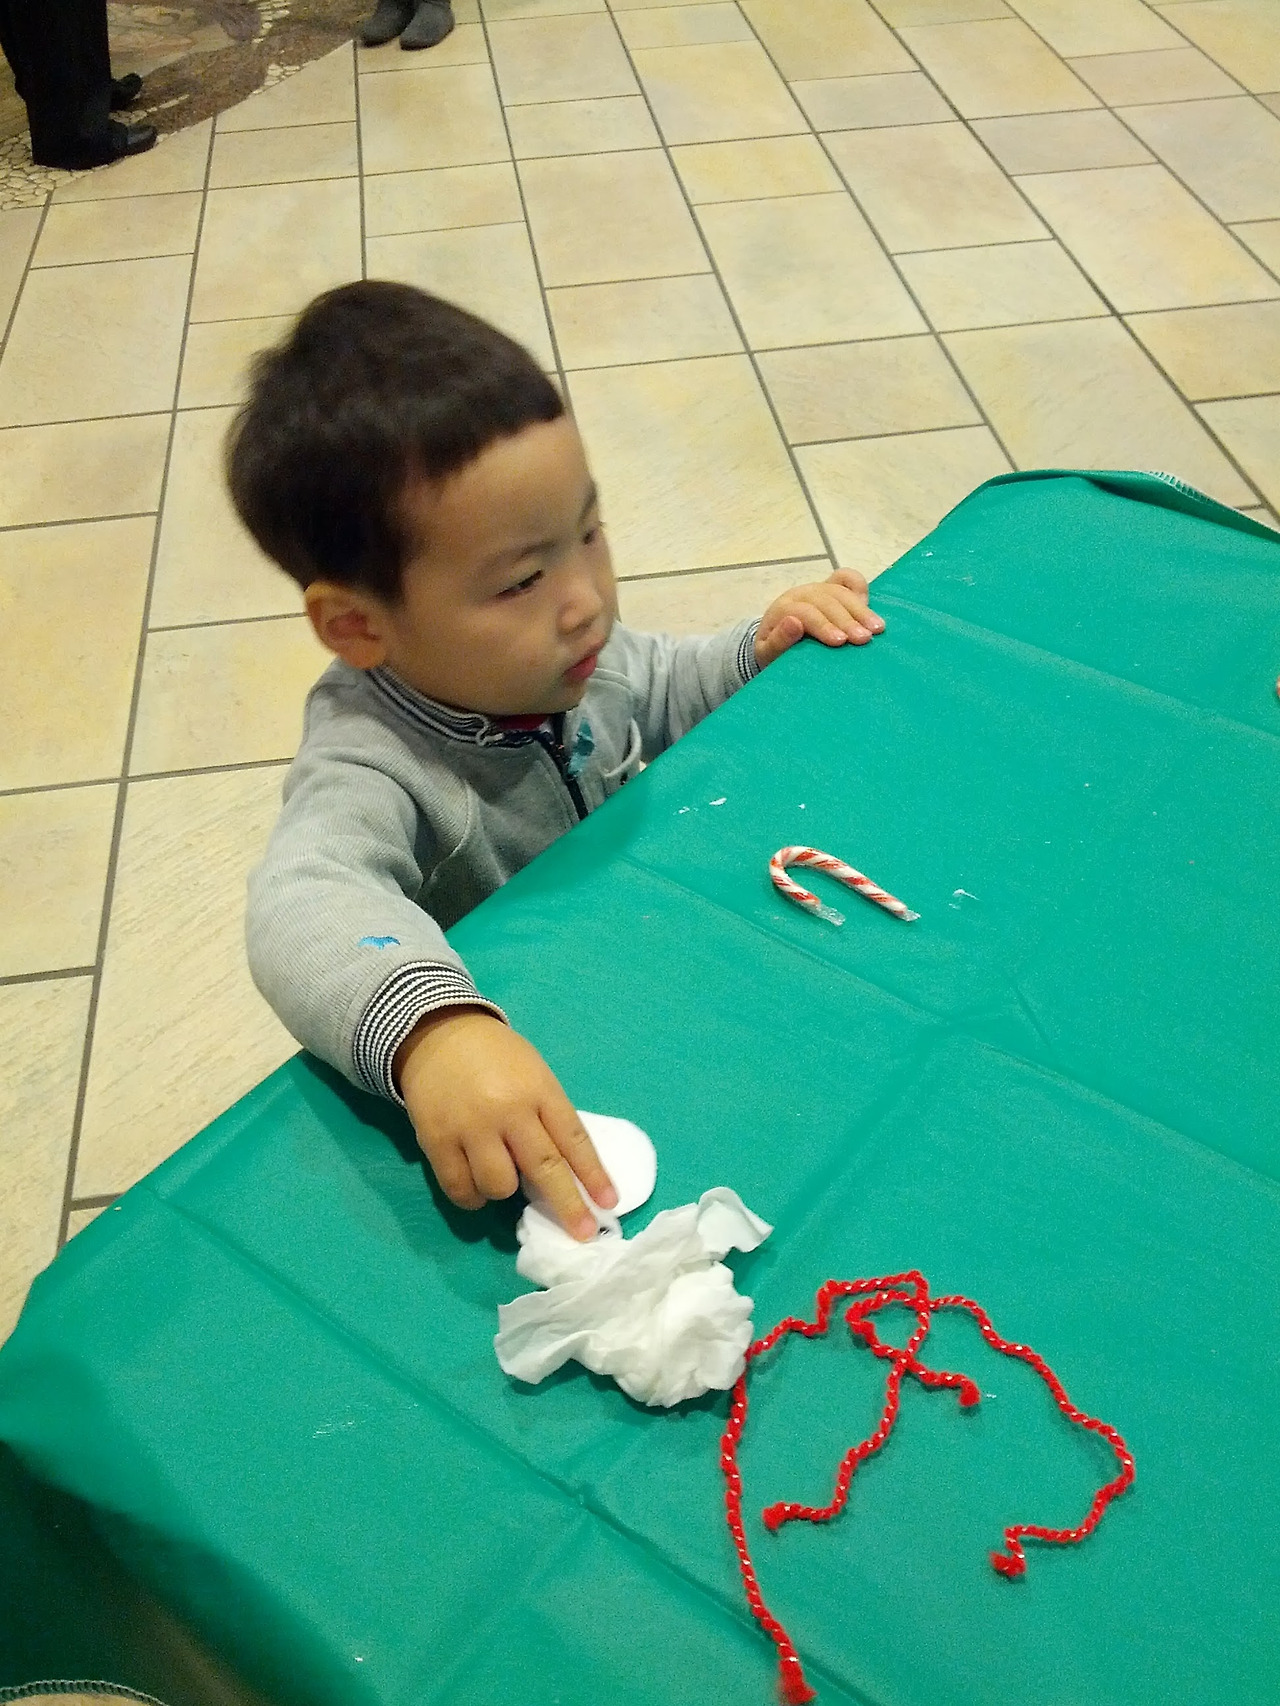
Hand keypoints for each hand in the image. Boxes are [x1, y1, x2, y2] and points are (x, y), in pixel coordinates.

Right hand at [394, 1008, 615, 1240]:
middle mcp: (508, 1110)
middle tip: (583, 1233)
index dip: (594, 1175)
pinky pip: (460, 1188)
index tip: (608, 1204)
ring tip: (503, 1177)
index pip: (574, 1139)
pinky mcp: (436, 1140)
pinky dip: (473, 1198)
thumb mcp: (534, 1073)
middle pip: (544, 1168)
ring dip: (506, 1193)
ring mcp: (471, 1127)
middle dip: (567, 1206)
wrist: (437, 1033)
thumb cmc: (496, 1058)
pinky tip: (476, 1188)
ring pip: (499, 1186)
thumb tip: (562, 1174)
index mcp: (539, 1089)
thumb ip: (547, 1116)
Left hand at [754, 569, 884, 668]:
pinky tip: (871, 604)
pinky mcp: (831, 588)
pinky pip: (846, 579)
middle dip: (847, 619)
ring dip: (861, 610)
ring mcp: (818, 589)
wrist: (776, 641)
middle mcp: (802, 594)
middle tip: (863, 639)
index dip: (823, 625)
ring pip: (840, 592)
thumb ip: (776, 642)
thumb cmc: (775, 652)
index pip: (804, 612)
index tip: (840, 642)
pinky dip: (859, 586)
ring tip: (877, 629)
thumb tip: (793, 623)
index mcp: (783, 609)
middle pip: (826, 600)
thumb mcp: (767, 654)